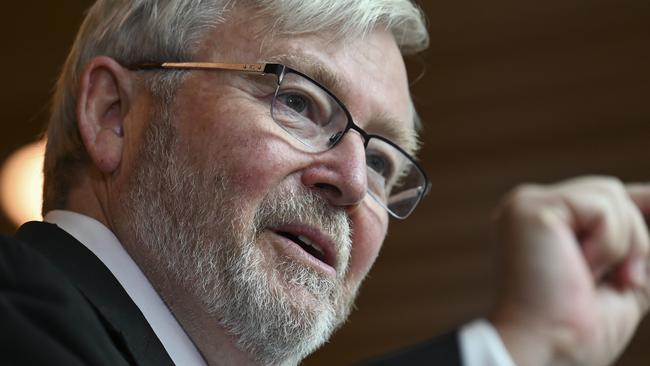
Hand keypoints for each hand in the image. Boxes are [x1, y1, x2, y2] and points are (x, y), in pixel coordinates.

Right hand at [490, 177, 649, 365]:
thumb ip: (639, 251)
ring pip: (609, 194)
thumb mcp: (622, 284)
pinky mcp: (530, 207)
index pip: (597, 197)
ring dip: (620, 244)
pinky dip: (608, 244)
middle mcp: (529, 208)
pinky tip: (578, 266)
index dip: (637, 200)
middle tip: (624, 281)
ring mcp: (526, 204)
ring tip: (590, 276)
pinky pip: (602, 207)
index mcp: (543, 225)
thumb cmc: (574, 329)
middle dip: (633, 238)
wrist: (545, 348)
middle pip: (608, 192)